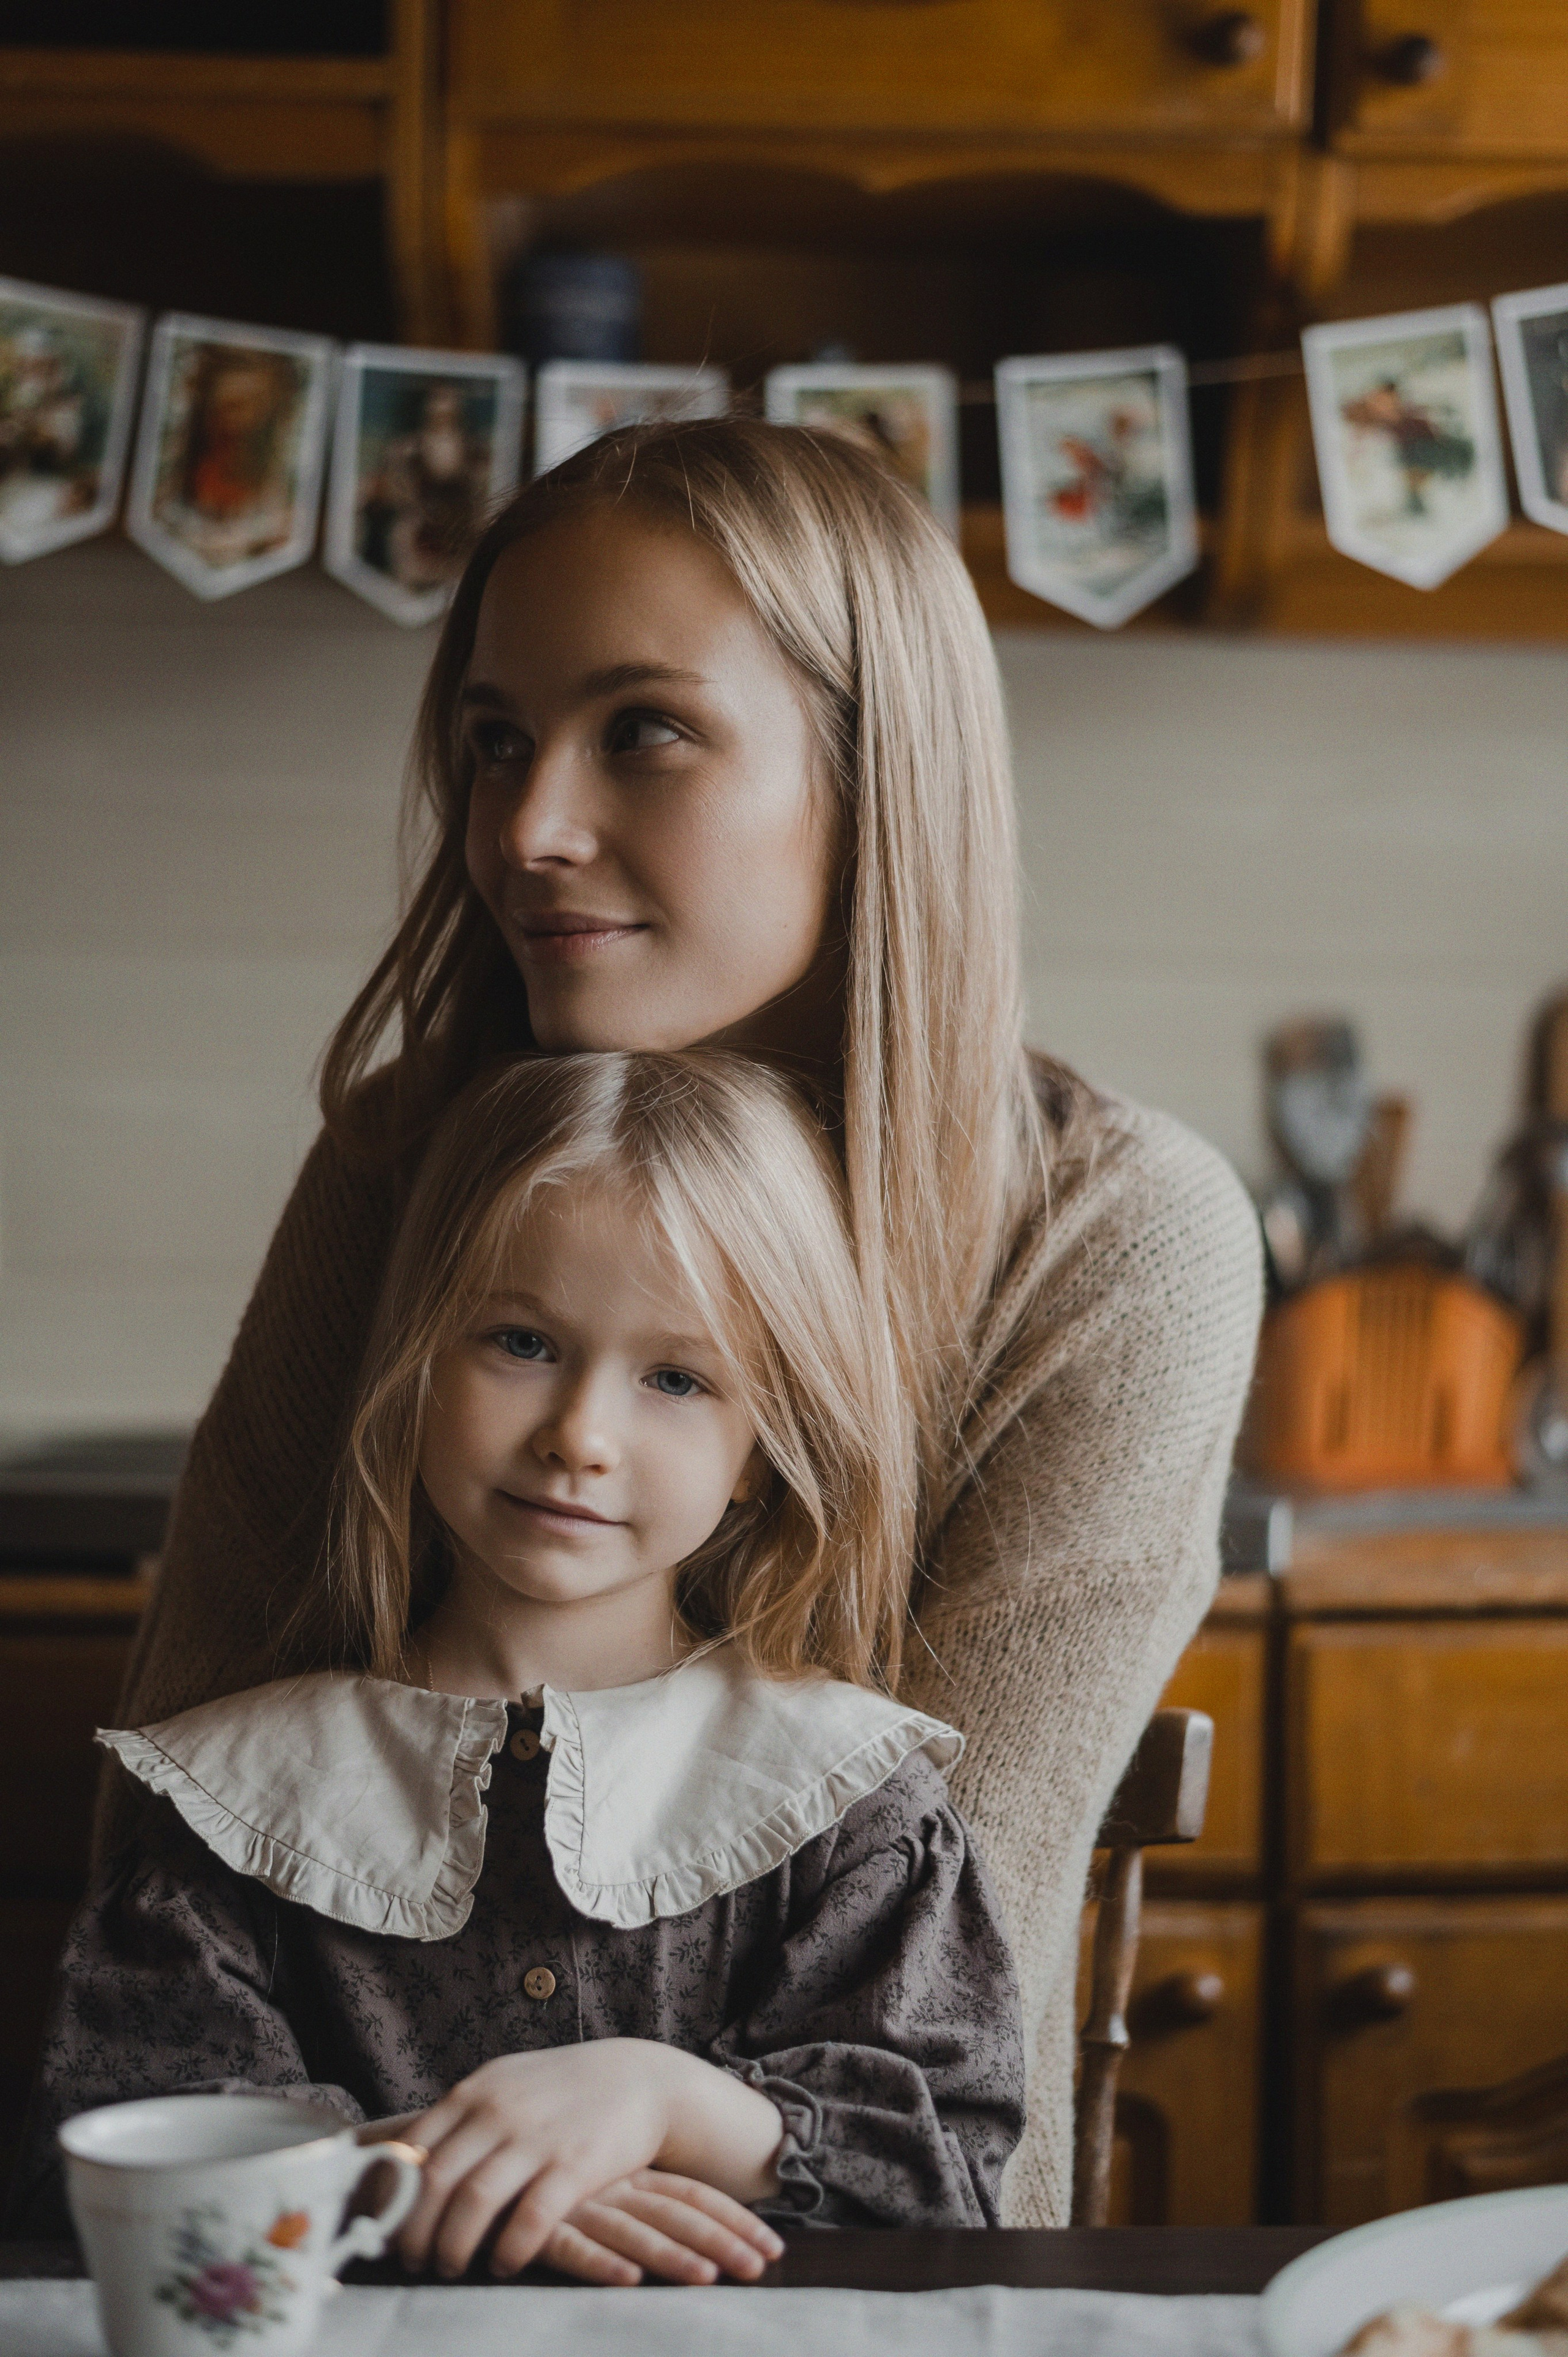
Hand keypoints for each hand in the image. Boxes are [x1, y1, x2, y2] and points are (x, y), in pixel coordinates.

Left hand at [397, 2040, 782, 2278]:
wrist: (641, 2079)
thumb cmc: (563, 2090)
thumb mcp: (506, 2085)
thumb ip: (462, 2117)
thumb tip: (405, 2162)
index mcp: (476, 2091)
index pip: (412, 2148)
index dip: (391, 2195)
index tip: (385, 2227)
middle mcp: (499, 2111)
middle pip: (433, 2181)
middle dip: (413, 2231)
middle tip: (410, 2260)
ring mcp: (537, 2137)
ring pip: (473, 2203)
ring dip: (452, 2247)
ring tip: (448, 2268)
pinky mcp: (574, 2166)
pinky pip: (528, 2220)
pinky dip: (508, 2251)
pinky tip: (503, 2264)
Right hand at [539, 2170, 782, 2285]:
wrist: (477, 2160)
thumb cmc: (544, 2180)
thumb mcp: (597, 2184)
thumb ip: (635, 2205)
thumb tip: (688, 2237)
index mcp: (629, 2171)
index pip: (693, 2195)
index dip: (735, 2221)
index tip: (774, 2248)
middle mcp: (611, 2183)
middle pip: (676, 2213)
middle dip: (721, 2241)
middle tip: (760, 2268)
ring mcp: (576, 2202)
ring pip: (633, 2230)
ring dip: (670, 2256)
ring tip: (708, 2278)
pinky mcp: (536, 2226)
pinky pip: (572, 2246)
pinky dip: (601, 2263)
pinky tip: (628, 2280)